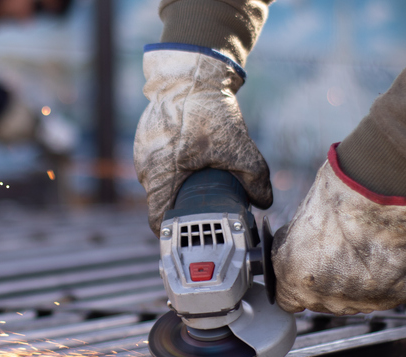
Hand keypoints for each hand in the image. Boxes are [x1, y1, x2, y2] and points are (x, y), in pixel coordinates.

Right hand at [133, 47, 271, 234]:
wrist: (190, 73)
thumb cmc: (206, 110)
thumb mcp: (238, 146)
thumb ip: (254, 177)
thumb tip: (264, 202)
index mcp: (159, 177)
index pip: (158, 221)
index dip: (174, 232)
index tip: (189, 233)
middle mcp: (145, 168)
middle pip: (161, 200)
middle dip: (181, 204)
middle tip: (204, 202)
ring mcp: (142, 153)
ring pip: (159, 180)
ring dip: (177, 182)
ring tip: (200, 174)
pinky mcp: (145, 139)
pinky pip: (158, 161)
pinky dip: (173, 162)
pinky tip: (191, 153)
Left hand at [271, 144, 405, 314]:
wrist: (374, 196)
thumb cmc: (335, 204)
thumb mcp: (294, 231)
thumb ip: (291, 257)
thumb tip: (291, 260)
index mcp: (295, 280)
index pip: (289, 302)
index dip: (297, 287)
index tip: (306, 276)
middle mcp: (324, 297)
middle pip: (321, 303)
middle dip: (327, 284)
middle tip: (339, 257)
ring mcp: (359, 301)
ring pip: (352, 302)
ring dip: (355, 285)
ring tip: (361, 255)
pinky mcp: (389, 297)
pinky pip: (382, 296)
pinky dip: (383, 282)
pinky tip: (380, 258)